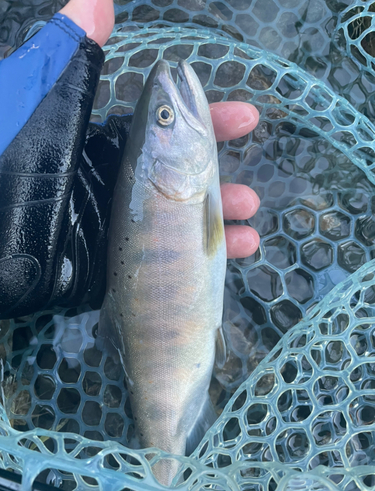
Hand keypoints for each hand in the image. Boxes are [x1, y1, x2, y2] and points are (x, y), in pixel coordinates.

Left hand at [61, 0, 260, 260]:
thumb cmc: (14, 166)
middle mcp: (115, 185)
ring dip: (225, 207)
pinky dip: (216, 252)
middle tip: (254, 152)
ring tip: (249, 206)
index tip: (244, 116)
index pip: (164, 129)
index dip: (204, 119)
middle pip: (180, 172)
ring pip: (184, 217)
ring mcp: (121, 227)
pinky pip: (174, 259)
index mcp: (101, 147)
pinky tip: (246, 244)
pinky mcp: (122, 264)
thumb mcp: (36, 102)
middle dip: (222, 159)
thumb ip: (71, 56)